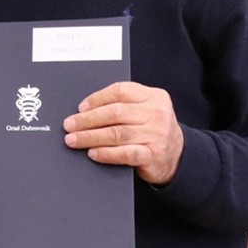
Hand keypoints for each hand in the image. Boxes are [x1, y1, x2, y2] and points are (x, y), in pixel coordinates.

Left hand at [64, 81, 184, 185]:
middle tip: (69, 125)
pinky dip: (106, 153)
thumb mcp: (146, 110)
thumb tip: (86, 110)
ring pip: (117, 133)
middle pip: (115, 112)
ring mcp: (156, 135)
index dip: (97, 98)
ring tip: (74, 139)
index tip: (81, 107)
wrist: (178, 156)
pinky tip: (93, 153)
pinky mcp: (153, 155)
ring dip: (90, 137)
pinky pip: (125, 153)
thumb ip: (125, 105)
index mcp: (154, 96)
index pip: (121, 91)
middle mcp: (157, 113)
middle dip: (88, 119)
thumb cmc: (153, 130)